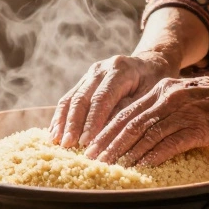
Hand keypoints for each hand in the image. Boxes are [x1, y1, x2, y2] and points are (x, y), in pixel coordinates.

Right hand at [49, 52, 178, 148]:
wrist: (150, 63)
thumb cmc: (154, 82)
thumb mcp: (150, 95)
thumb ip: (130, 110)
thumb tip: (108, 133)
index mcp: (120, 70)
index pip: (102, 98)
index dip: (92, 121)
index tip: (86, 142)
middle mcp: (101, 69)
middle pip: (81, 98)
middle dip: (73, 124)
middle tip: (67, 145)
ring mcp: (89, 74)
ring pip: (71, 98)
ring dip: (62, 121)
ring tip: (56, 142)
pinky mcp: (83, 81)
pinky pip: (68, 99)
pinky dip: (60, 117)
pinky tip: (54, 133)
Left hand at [85, 74, 208, 167]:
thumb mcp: (188, 96)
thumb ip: (166, 108)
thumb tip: (146, 131)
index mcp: (163, 89)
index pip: (127, 112)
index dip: (107, 130)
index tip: (92, 146)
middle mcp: (168, 98)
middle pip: (130, 123)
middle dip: (109, 143)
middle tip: (93, 160)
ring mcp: (183, 112)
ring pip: (145, 134)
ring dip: (126, 153)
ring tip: (111, 167)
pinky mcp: (198, 127)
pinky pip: (169, 143)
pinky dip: (153, 156)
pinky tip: (141, 168)